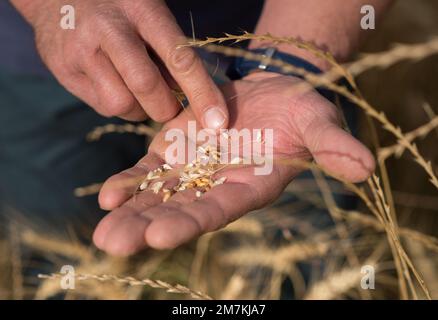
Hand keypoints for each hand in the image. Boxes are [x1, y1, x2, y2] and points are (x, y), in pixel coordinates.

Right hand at [12, 0, 227, 127]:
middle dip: (166, 107)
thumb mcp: (150, 15)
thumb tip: (196, 98)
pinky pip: (102, 106)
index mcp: (142, 10)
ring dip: (140, 109)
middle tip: (169, 105)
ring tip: (138, 90)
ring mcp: (81, 51)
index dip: (202, 94)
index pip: (179, 57)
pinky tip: (116, 85)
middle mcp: (109, 29)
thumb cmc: (121, 9)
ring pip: (121, 104)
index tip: (218, 122)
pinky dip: (120, 105)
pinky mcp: (64, 72)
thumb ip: (170, 52)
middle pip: (147, 86)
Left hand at [93, 72, 374, 255]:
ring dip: (130, 213)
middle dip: (148, 227)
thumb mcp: (318, 122)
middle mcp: (217, 186)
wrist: (270, 91)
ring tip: (103, 231)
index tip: (160, 235)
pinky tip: (107, 197)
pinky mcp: (174, 151)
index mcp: (250, 187)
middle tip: (114, 246)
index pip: (220, 209)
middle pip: (181, 211)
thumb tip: (365, 168)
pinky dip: (128, 183)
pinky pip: (148, 171)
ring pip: (158, 196)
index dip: (191, 221)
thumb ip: (333, 146)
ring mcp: (192, 170)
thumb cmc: (300, 109)